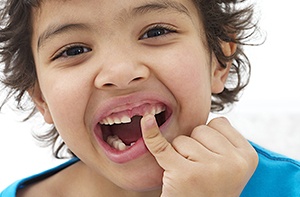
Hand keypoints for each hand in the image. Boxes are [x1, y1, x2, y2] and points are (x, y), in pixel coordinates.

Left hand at [141, 114, 257, 196]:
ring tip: (190, 177)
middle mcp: (233, 162)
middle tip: (201, 172)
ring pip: (182, 139)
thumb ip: (222, 138)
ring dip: (180, 155)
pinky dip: (151, 135)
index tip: (213, 160)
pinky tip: (146, 122)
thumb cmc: (211, 188)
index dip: (210, 139)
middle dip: (194, 146)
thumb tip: (199, 99)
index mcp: (248, 156)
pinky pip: (162, 146)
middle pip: (200, 129)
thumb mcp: (230, 165)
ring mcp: (209, 168)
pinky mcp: (184, 174)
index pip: (219, 123)